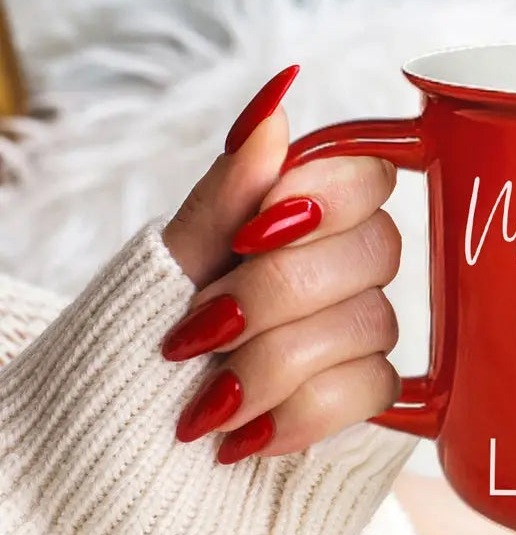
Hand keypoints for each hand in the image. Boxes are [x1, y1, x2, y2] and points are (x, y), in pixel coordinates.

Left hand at [161, 67, 401, 463]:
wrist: (122, 432)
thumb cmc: (148, 334)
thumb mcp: (175, 259)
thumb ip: (230, 187)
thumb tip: (274, 101)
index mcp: (301, 216)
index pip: (370, 175)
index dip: (323, 203)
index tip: (249, 238)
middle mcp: (344, 264)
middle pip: (375, 249)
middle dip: (278, 294)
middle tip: (204, 329)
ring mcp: (360, 328)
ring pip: (369, 323)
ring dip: (272, 365)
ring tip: (206, 398)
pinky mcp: (366, 390)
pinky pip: (372, 387)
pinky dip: (298, 414)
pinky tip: (247, 433)